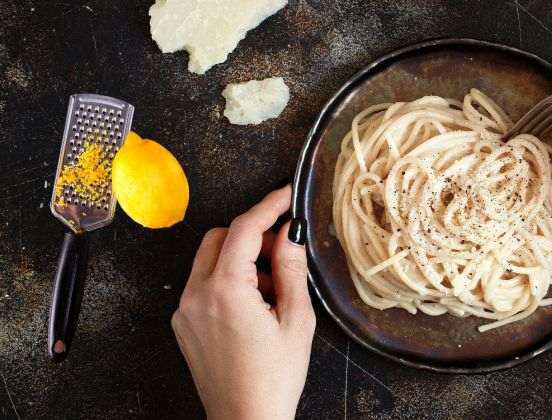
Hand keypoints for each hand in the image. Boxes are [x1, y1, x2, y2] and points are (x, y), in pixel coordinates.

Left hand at [171, 185, 314, 419]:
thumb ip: (292, 269)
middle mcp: (197, 295)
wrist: (245, 419)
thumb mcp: (297, 320)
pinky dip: (227, 278)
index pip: (244, 229)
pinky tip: (254, 303)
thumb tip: (291, 233)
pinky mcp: (184, 323)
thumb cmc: (274, 379)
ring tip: (272, 287)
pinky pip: (203, 283)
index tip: (285, 194)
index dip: (268, 205)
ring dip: (240, 257)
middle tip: (283, 248)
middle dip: (252, 233)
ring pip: (209, 259)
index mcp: (226, 291)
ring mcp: (186, 310)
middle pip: (220, 237)